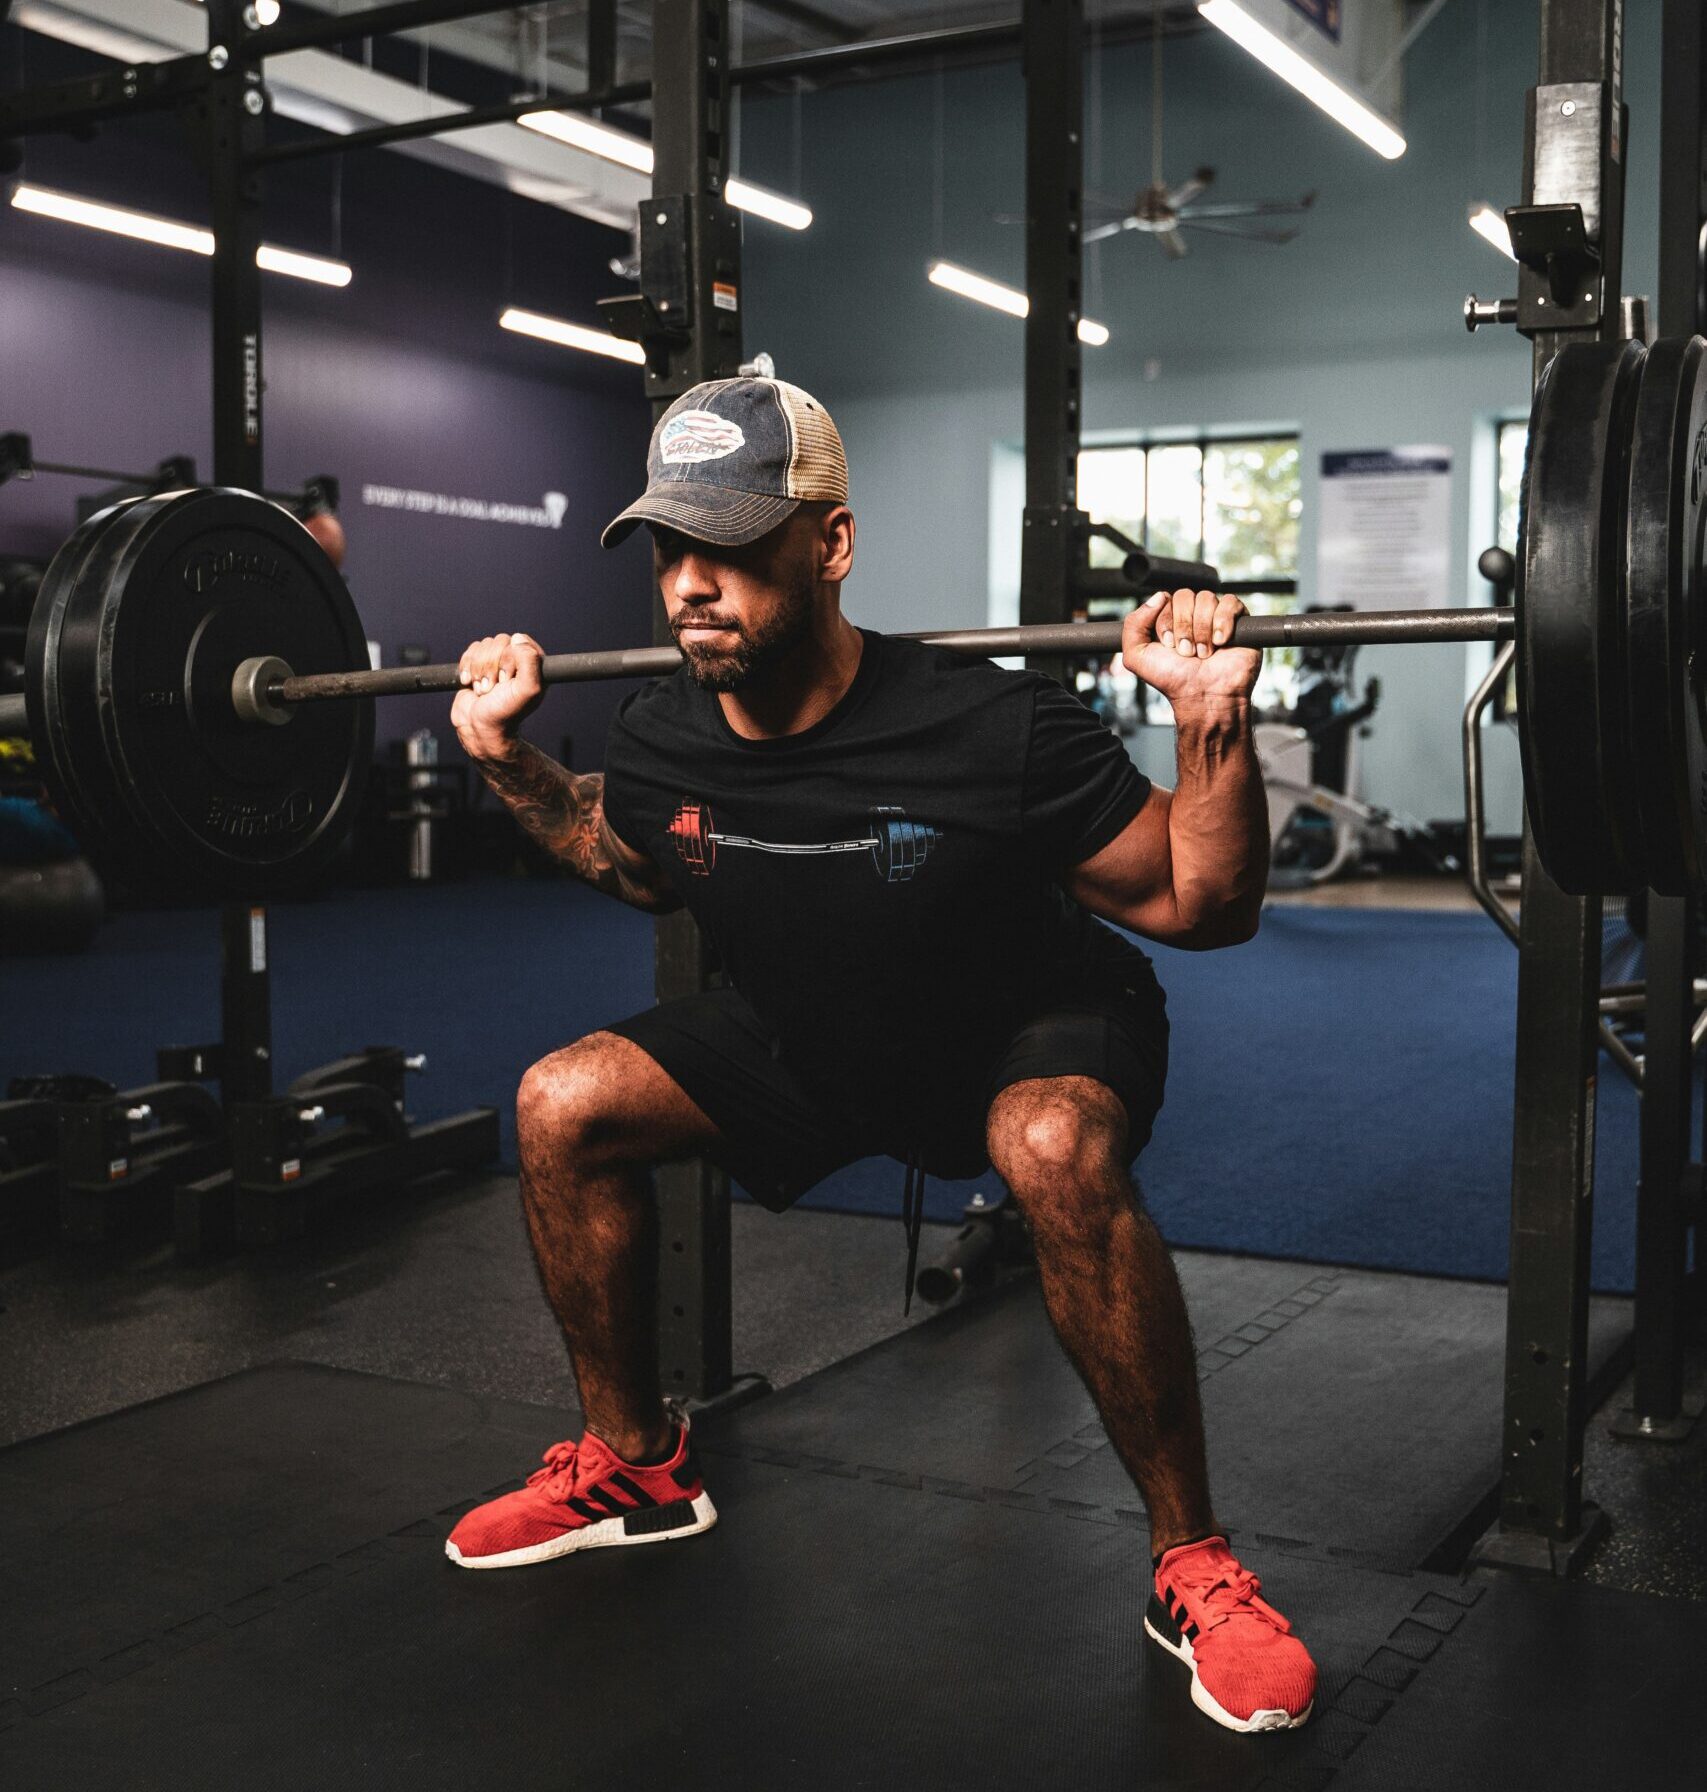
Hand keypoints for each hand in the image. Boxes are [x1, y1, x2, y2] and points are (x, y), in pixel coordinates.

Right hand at [451, 632, 545, 759]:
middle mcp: (516, 662)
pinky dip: (466, 668)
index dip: (509, 658)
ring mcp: (497, 664)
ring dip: (478, 670)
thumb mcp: (528, 690)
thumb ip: (530, 661)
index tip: (507, 679)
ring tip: (483, 690)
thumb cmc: (505, 713)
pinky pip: (470, 652)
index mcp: (534, 665)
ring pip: (483, 646)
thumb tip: (518, 638)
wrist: (479, 729)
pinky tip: (470, 683)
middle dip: (490, 667)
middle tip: (493, 688)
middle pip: (498, 642)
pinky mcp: (478, 666)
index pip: (519, 641)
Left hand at [1120, 589, 1260, 712]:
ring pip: (1207, 598)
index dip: (1166, 622)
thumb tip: (1159, 596)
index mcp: (1169, 619)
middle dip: (1183, 626)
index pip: (1165, 599)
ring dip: (1202, 630)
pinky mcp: (1239, 621)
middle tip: (1187, 652)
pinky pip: (1231, 602)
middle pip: (1185, 596)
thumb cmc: (1173, 679)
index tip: (1169, 646)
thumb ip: (1133, 624)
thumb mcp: (1137, 656)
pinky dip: (1223, 621)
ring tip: (1204, 653)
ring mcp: (1215, 616)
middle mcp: (1192, 615)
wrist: (1204, 697)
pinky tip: (1221, 642)